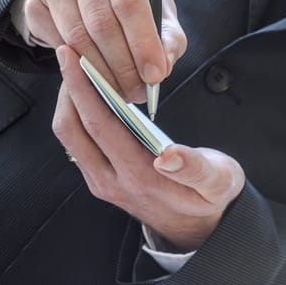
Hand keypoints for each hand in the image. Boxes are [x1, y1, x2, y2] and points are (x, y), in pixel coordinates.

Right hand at [25, 0, 186, 102]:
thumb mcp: (157, 9)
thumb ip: (168, 36)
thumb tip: (163, 66)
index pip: (129, 0)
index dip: (143, 42)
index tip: (154, 75)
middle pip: (101, 22)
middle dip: (123, 66)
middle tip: (138, 92)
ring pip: (76, 36)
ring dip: (102, 73)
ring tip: (121, 91)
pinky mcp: (33, 1)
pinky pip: (57, 43)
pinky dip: (79, 67)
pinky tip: (97, 77)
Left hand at [52, 45, 244, 250]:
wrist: (196, 229)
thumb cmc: (209, 198)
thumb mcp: (217, 182)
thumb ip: (194, 169)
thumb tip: (167, 156)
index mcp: (139, 177)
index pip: (101, 127)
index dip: (84, 90)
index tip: (74, 59)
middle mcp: (111, 181)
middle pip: (72, 130)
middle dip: (68, 89)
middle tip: (72, 55)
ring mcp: (103, 181)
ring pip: (70, 137)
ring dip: (69, 101)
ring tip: (78, 71)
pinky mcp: (102, 178)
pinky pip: (78, 143)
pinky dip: (77, 114)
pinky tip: (89, 95)